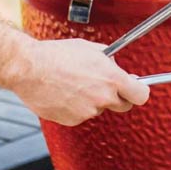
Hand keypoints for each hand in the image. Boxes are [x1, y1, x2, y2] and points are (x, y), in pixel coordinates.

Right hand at [11, 38, 149, 123]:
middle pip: (123, 106)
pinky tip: (64, 93)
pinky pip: (81, 115)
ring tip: (74, 84)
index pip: (141, 95)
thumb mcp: (91, 49)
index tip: (136, 88)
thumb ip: (109, 60)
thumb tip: (115, 65)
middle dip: (118, 96)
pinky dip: (75, 107)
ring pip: (98, 109)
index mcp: (112, 79)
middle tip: (105, 85)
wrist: (29, 68)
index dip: (139, 91)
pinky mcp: (72, 121)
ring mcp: (87, 112)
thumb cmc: (57, 55)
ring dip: (92, 100)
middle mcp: (103, 98)